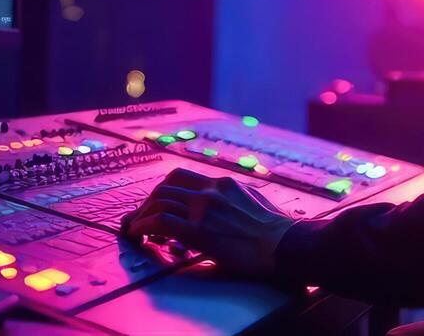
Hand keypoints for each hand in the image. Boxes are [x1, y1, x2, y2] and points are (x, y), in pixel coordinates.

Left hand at [122, 168, 294, 276]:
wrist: (289, 246)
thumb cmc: (278, 234)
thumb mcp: (255, 205)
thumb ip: (233, 204)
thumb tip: (220, 216)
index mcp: (224, 184)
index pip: (182, 178)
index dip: (162, 191)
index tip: (156, 205)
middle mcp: (211, 191)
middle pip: (166, 187)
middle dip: (148, 203)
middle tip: (140, 219)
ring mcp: (205, 209)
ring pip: (159, 200)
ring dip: (141, 215)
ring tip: (134, 230)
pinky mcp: (200, 231)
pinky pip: (160, 221)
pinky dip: (142, 226)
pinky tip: (137, 235)